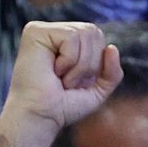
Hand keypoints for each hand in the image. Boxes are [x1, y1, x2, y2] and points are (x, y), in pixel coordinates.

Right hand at [0, 21, 121, 146]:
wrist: (42, 116)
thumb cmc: (63, 106)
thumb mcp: (97, 90)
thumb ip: (112, 72)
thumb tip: (112, 47)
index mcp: (68, 44)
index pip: (98, 38)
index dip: (97, 63)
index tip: (78, 82)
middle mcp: (55, 33)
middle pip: (93, 32)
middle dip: (90, 64)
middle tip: (69, 81)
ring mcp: (43, 30)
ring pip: (84, 33)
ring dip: (79, 65)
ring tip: (61, 77)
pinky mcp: (35, 30)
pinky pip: (71, 36)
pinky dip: (69, 60)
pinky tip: (53, 70)